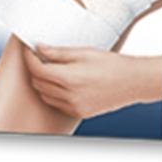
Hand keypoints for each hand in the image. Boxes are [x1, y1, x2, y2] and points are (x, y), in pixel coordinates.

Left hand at [22, 44, 161, 118]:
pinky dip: (53, 93)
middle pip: (38, 83)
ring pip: (45, 95)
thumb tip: (39, 48)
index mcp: (69, 79)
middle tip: (39, 56)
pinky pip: (57, 104)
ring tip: (52, 68)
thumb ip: (58, 52)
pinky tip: (62, 82)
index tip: (29, 49)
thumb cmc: (112, 64)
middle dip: (35, 68)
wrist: (133, 82)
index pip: (37, 69)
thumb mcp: (84, 52)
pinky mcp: (79, 113)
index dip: (29, 57)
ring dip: (43, 82)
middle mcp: (70, 96)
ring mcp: (74, 107)